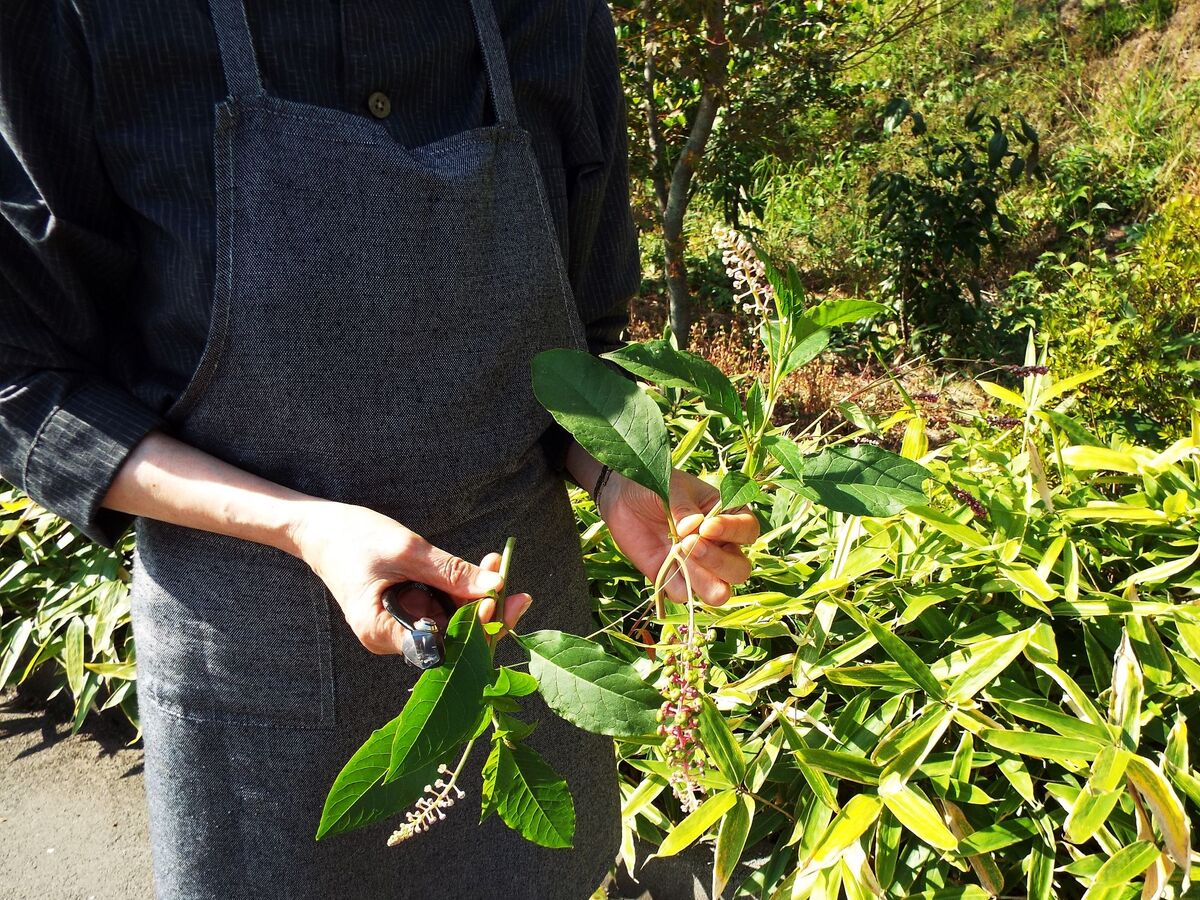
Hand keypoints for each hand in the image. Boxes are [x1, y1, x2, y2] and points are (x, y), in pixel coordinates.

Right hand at [290, 502, 530, 654]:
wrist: (318, 528)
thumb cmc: (351, 537)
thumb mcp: (404, 550)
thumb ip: (449, 571)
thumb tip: (495, 586)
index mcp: (382, 633)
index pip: (441, 645)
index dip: (474, 628)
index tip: (498, 601)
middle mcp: (393, 638)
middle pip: (452, 637)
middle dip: (484, 611)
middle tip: (515, 587)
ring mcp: (402, 624)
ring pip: (452, 619)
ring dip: (477, 596)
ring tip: (497, 563)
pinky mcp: (409, 608)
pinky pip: (444, 605)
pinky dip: (463, 588)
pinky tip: (483, 568)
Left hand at [597, 468, 758, 606]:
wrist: (623, 496)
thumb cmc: (657, 485)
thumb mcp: (671, 487)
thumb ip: (683, 507)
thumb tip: (692, 528)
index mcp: (728, 518)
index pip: (747, 531)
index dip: (733, 532)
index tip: (707, 526)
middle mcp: (719, 547)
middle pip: (739, 570)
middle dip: (719, 562)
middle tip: (690, 543)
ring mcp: (698, 567)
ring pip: (718, 592)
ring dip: (702, 580)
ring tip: (678, 554)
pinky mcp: (673, 580)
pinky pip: (684, 595)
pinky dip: (675, 586)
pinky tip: (664, 564)